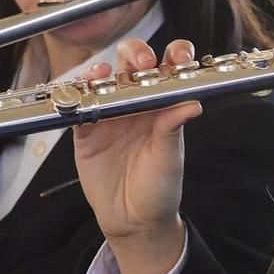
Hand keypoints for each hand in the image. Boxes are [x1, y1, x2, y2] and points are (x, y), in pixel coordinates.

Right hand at [73, 37, 201, 273]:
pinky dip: (78, 93)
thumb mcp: (170, 157)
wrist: (133, 219)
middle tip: (142, 63)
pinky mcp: (85, 131)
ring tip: (107, 72)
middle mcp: (138, 104)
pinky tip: (84, 87)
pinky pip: (79, 106)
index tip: (179, 57)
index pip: (170, 71)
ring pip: (106, 80)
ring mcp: (110, 115)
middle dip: (137, 54)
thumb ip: (173, 128)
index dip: (174, 57)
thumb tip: (194, 103)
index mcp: (164, 105)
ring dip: (106, 69)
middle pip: (134, 65)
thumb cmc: (159, 187)